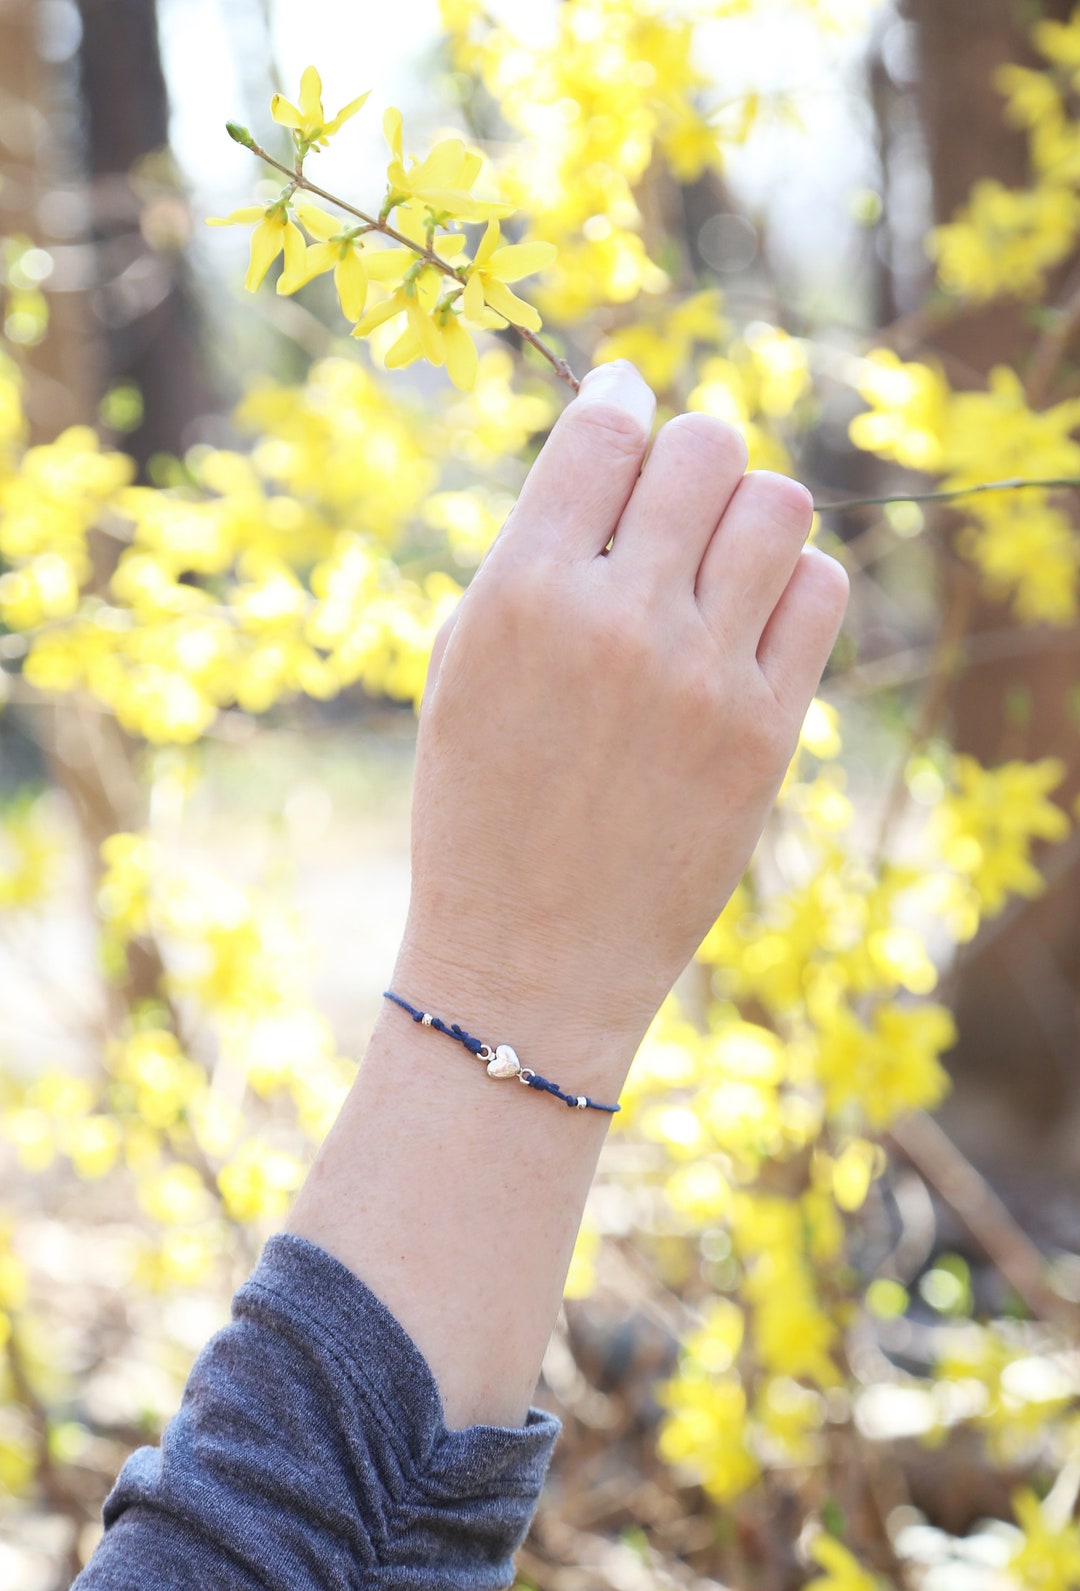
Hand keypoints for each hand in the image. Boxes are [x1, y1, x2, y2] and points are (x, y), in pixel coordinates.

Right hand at [393, 359, 847, 1086]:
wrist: (529, 959)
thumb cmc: (475, 811)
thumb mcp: (460, 671)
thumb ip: (525, 557)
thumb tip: (605, 458)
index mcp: (522, 595)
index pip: (604, 430)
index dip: (619, 399)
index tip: (624, 403)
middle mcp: (618, 620)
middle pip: (705, 446)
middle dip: (689, 453)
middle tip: (672, 499)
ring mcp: (703, 677)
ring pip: (779, 505)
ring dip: (749, 508)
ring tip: (719, 556)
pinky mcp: (766, 733)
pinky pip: (821, 595)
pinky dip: (794, 583)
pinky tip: (753, 617)